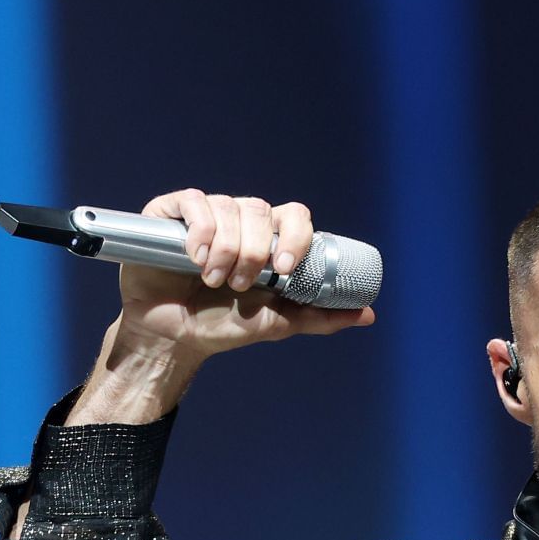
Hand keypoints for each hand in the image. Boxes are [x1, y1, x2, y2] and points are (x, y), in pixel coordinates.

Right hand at [115, 188, 375, 359]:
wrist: (173, 337)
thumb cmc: (223, 326)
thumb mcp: (276, 323)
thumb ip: (318, 317)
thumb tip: (368, 314)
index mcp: (268, 240)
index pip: (294, 216)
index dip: (295, 235)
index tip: (286, 269)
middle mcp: (239, 221)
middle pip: (260, 210)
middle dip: (254, 251)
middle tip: (240, 285)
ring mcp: (206, 216)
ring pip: (228, 207)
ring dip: (226, 247)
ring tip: (214, 279)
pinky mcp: (171, 215)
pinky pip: (193, 201)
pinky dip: (200, 230)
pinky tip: (196, 258)